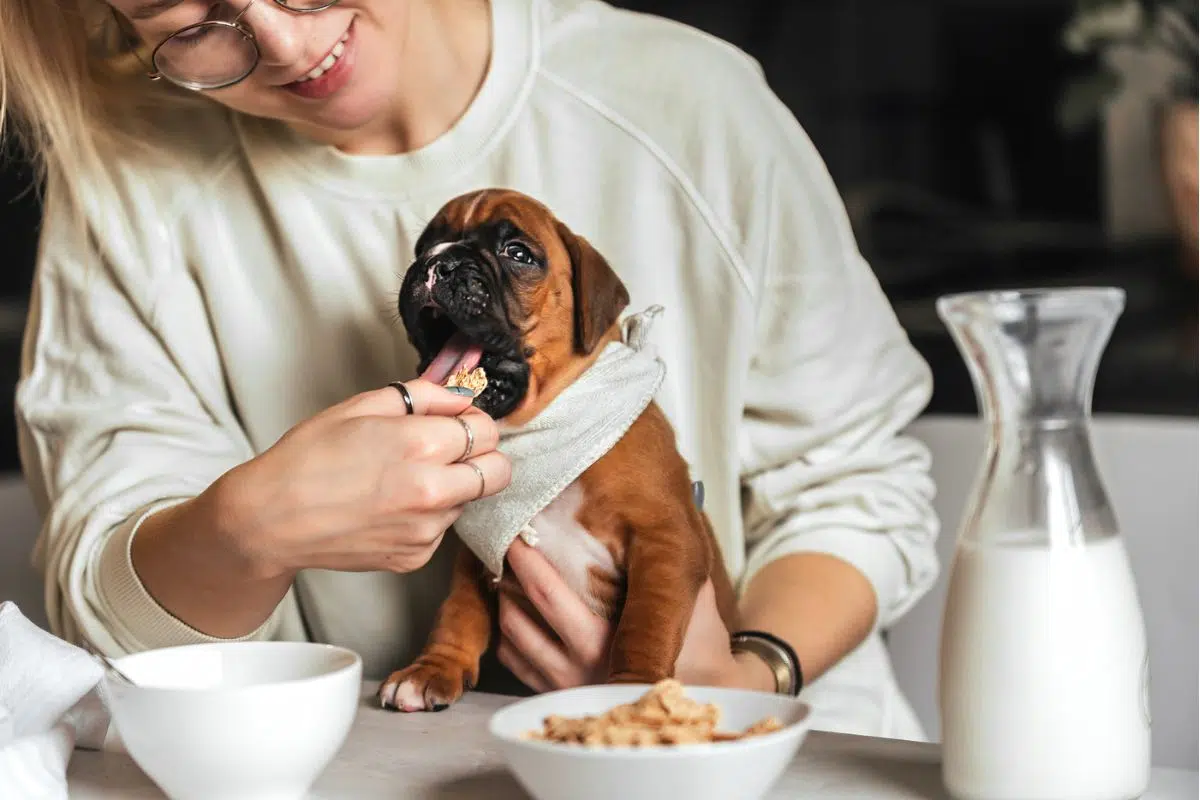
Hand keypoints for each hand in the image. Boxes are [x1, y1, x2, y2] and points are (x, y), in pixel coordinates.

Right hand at [215, 377, 511, 577]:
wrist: (270, 519)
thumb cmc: (308, 458)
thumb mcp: (363, 406)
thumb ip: (424, 396)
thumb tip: (462, 396)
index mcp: (422, 445)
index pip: (488, 432)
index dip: (475, 423)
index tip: (458, 423)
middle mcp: (433, 491)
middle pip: (499, 472)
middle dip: (483, 456)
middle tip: (452, 450)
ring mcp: (426, 529)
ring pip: (470, 500)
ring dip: (452, 487)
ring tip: (403, 479)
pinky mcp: (416, 557)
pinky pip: (442, 529)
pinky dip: (428, 516)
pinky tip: (390, 506)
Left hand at [496, 540, 775, 691]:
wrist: (693, 699)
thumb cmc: (698, 645)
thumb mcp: (696, 601)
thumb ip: (677, 563)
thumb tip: (662, 510)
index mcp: (608, 641)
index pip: (547, 593)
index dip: (527, 556)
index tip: (520, 526)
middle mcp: (578, 667)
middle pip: (517, 610)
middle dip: (508, 570)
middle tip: (505, 536)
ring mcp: (562, 685)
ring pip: (509, 632)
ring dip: (503, 596)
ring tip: (506, 563)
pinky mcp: (552, 693)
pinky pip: (511, 656)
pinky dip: (507, 625)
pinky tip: (514, 599)